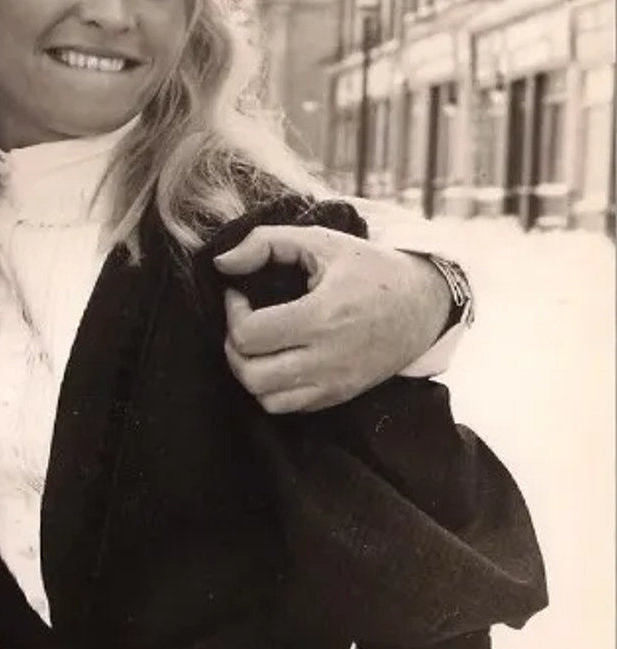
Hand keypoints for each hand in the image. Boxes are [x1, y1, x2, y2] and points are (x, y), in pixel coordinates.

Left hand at [213, 225, 449, 413]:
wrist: (425, 304)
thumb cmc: (371, 270)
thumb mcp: (321, 241)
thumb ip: (266, 242)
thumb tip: (222, 263)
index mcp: (323, 317)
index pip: (249, 334)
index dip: (232, 313)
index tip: (239, 294)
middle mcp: (329, 358)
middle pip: (250, 373)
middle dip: (233, 345)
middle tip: (243, 321)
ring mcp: (335, 382)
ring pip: (265, 397)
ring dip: (249, 370)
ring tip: (258, 342)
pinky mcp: (340, 395)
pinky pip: (289, 407)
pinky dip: (272, 388)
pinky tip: (278, 358)